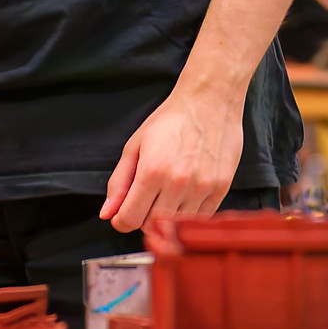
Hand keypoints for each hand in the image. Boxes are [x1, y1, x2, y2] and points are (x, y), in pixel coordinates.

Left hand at [101, 83, 242, 233]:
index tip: (123, 215)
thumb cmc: (171, 119)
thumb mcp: (135, 146)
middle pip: (153, 227)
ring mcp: (201, 188)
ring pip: (177, 226)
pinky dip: (188, 214)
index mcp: (152, 171)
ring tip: (166, 194)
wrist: (209, 101)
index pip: (130, 219)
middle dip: (142, 220)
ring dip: (167, 218)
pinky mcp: (220, 189)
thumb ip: (119, 182)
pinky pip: (200, 219)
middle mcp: (177, 183)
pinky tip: (185, 194)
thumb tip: (107, 213)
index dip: (121, 220)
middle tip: (145, 202)